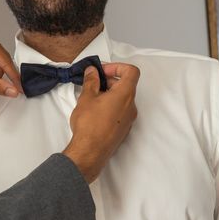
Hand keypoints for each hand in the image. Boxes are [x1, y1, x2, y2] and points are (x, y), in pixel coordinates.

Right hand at [63, 62, 139, 182]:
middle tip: (92, 83)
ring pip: (123, 99)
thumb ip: (91, 81)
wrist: (91, 152)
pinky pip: (120, 111)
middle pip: (126, 85)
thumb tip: (93, 72)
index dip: (117, 67)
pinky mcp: (124, 128)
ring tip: (91, 99)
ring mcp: (129, 119)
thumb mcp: (87, 97)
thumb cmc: (89, 124)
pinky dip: (110, 105)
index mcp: (125, 94)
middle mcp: (131, 106)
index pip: (131, 71)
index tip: (102, 71)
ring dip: (109, 93)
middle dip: (110, 80)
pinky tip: (95, 112)